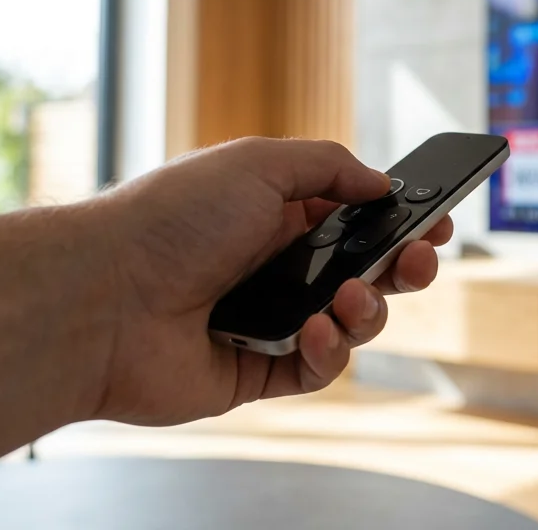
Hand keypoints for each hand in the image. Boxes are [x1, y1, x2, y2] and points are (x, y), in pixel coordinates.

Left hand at [83, 137, 449, 424]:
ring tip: (347, 299)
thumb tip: (382, 183)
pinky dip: (328, 353)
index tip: (436, 222)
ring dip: (366, 310)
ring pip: (351, 323)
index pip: (355, 218)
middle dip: (403, 266)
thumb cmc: (170, 220)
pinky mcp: (257, 373)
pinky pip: (317, 370)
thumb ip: (330, 167)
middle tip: (417, 261)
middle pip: (366, 272)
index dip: (399, 221)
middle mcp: (275, 266)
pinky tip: (313, 334)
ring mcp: (268, 321)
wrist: (100, 297)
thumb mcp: (258, 164)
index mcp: (275, 214)